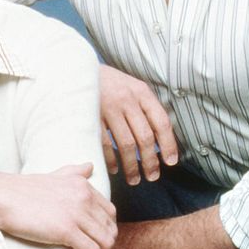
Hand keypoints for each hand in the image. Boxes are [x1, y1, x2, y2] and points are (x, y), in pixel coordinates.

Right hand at [0, 163, 116, 248]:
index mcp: (82, 184)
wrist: (0, 197)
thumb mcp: (53, 175)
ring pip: (105, 243)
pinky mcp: (66, 230)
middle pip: (110, 229)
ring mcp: (76, 212)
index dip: (109, 231)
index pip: (109, 212)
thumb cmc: (21, 190)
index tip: (102, 245)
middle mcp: (84, 196)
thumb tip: (90, 165)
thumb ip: (73, 172)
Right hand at [100, 64, 177, 184]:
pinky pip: (104, 143)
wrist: (78, 69)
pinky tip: (115, 169)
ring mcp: (108, 108)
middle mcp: (127, 99)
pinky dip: (111, 159)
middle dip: (150, 161)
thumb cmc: (109, 82)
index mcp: (141, 92)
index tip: (170, 162)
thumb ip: (144, 106)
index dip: (168, 145)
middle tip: (152, 177)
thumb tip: (160, 137)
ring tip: (134, 179)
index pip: (161, 122)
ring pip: (126, 144)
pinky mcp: (91, 115)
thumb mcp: (131, 86)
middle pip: (145, 137)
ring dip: (132, 166)